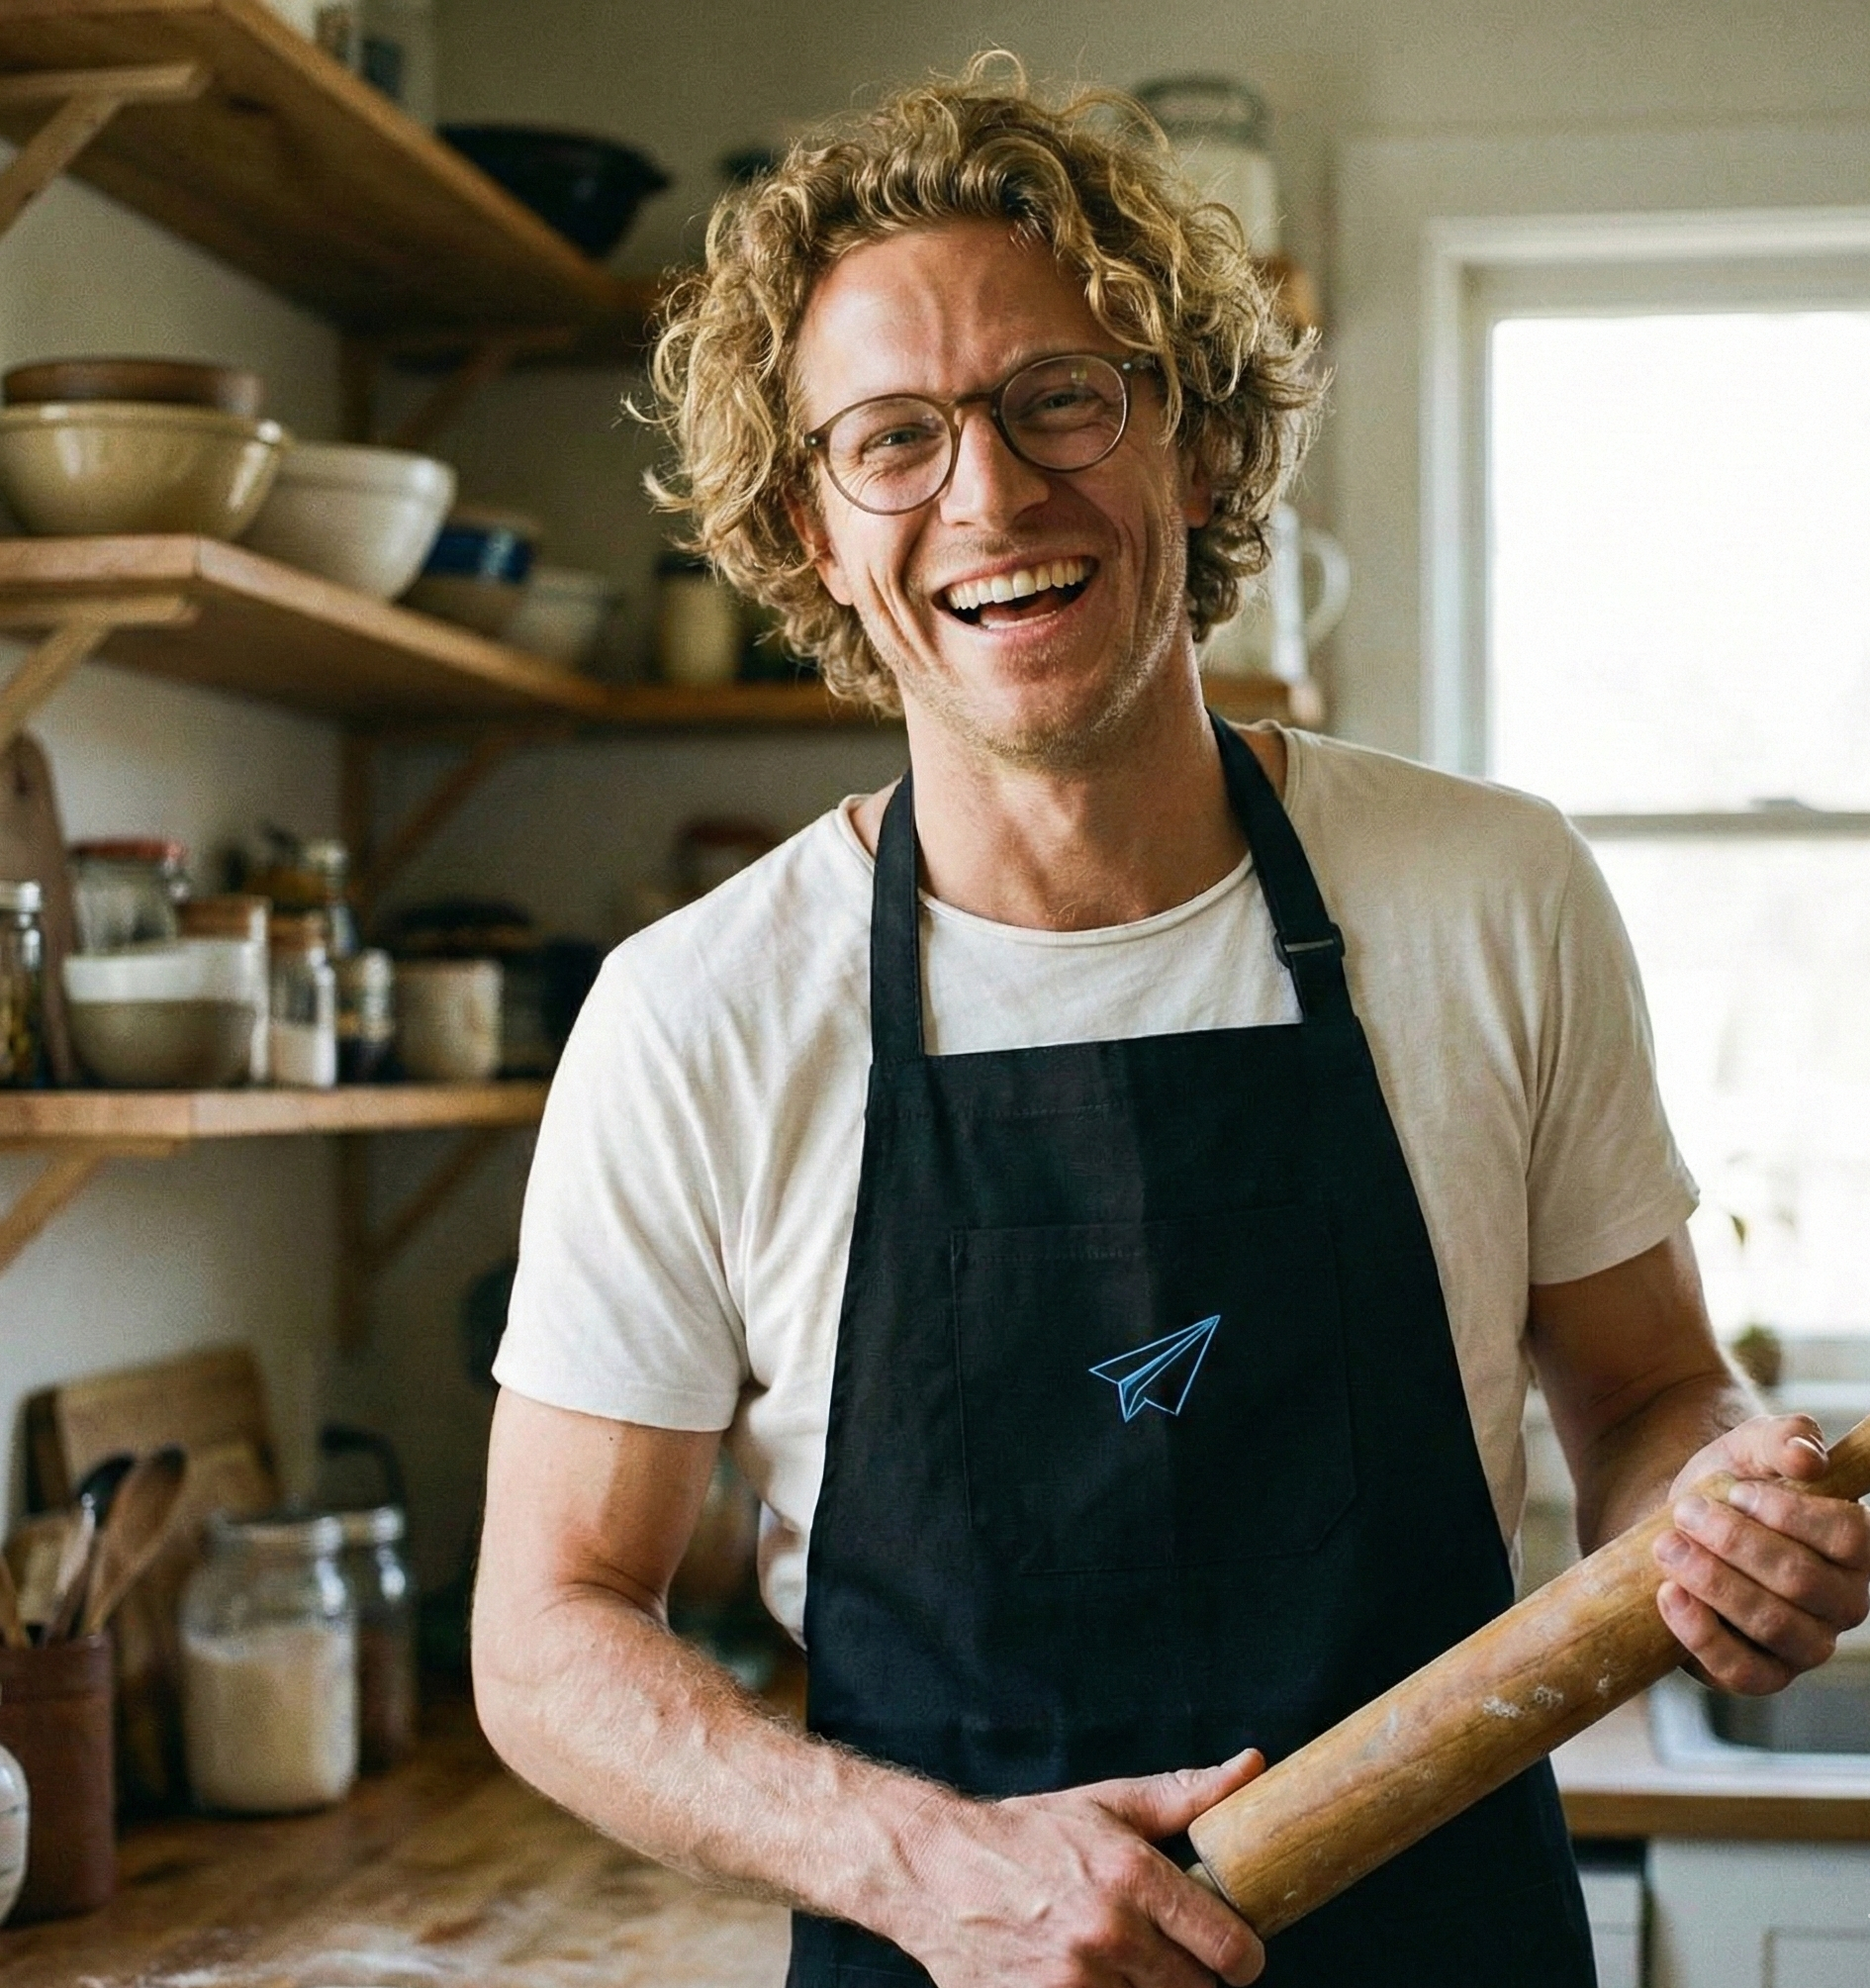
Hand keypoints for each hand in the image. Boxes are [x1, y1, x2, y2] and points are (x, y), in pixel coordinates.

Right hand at [892, 1747, 1266, 1987]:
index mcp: (1133, 1875)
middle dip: (1192, 1976)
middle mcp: (1109, 1932)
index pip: (1229, 1947)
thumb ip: (1184, 1796)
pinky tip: (1088, 1980)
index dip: (1241, 1956)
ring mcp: (1075, 1981)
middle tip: (1168, 1955)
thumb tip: (1251, 1767)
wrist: (935, 1870)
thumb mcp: (1107, 1805)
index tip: (1233, 1953)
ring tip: (1123, 1964)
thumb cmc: (1027, 1835)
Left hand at [1653, 1414, 1869, 1693]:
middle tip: (1686, 1512)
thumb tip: (1807, 1456)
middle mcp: (1841, 1603)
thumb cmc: (1730, 1485)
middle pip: (1802, 1581)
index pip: (1847, 1537)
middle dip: (1736, 1544)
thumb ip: (1784, 1437)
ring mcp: (1804, 1645)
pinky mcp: (1760, 1674)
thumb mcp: (1751, 1447)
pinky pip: (1742, 1672)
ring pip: (1773, 1626)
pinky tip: (1669, 1594)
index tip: (1736, 1490)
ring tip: (1668, 1547)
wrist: (1682, 1525)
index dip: (1791, 1514)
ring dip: (1714, 1583)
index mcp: (1853, 1548)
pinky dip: (1701, 1635)